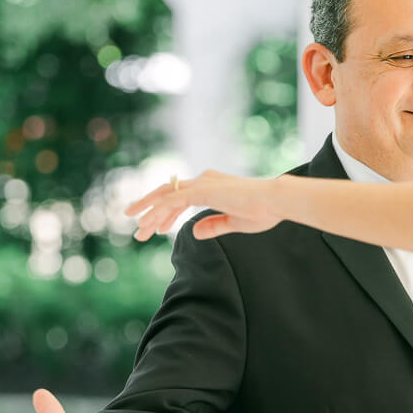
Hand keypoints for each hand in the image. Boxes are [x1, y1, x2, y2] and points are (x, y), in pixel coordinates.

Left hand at [126, 170, 283, 240]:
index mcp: (213, 185)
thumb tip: (194, 232)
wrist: (277, 202)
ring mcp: (202, 184)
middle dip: (150, 209)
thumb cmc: (264, 211)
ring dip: (149, 212)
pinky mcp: (202, 191)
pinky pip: (172, 201)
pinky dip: (158, 212)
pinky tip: (148, 225)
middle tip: (136, 226)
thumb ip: (213, 225)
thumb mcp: (234, 222)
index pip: (181, 196)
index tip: (157, 229)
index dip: (166, 212)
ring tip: (137, 230)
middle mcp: (205, 180)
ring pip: (165, 195)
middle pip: (168, 191)